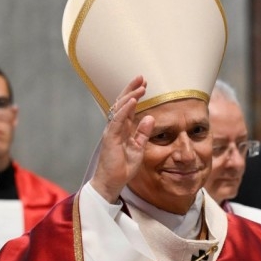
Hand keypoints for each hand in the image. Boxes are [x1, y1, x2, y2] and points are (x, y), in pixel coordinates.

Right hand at [90, 76, 154, 203]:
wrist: (111, 182)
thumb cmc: (122, 167)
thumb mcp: (138, 148)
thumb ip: (142, 133)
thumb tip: (150, 117)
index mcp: (122, 129)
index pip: (128, 107)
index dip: (135, 95)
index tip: (144, 84)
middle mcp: (115, 127)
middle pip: (122, 103)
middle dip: (131, 89)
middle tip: (141, 78)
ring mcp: (111, 131)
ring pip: (119, 109)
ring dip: (130, 96)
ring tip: (140, 86)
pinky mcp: (110, 138)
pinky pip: (118, 121)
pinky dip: (125, 110)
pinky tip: (133, 101)